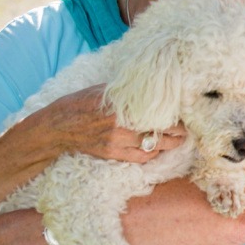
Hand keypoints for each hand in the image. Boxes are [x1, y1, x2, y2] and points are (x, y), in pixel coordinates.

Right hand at [26, 87, 185, 162]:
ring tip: (180, 138)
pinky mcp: (113, 154)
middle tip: (188, 127)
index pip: (156, 111)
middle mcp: (121, 126)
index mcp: (120, 106)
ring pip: (154, 145)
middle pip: (160, 129)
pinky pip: (142, 157)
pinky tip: (160, 149)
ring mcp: (118, 142)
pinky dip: (153, 153)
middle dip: (177, 129)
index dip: (173, 113)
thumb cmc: (79, 104)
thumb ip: (126, 92)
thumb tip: (148, 86)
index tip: (183, 110)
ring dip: (170, 143)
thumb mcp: (102, 90)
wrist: (57, 127)